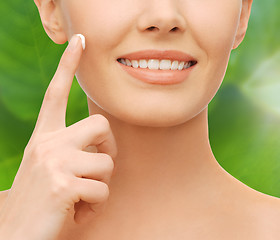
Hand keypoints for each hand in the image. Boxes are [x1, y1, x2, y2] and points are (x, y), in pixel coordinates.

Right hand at [0, 34, 116, 239]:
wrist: (16, 233)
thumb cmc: (42, 199)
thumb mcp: (53, 167)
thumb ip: (72, 149)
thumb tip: (103, 144)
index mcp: (44, 136)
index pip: (56, 92)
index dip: (68, 64)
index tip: (79, 41)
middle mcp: (47, 142)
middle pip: (101, 124)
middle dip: (109, 147)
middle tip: (98, 167)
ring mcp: (53, 161)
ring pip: (107, 162)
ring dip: (102, 184)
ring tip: (83, 197)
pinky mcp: (61, 184)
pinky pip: (103, 190)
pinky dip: (97, 205)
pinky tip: (79, 212)